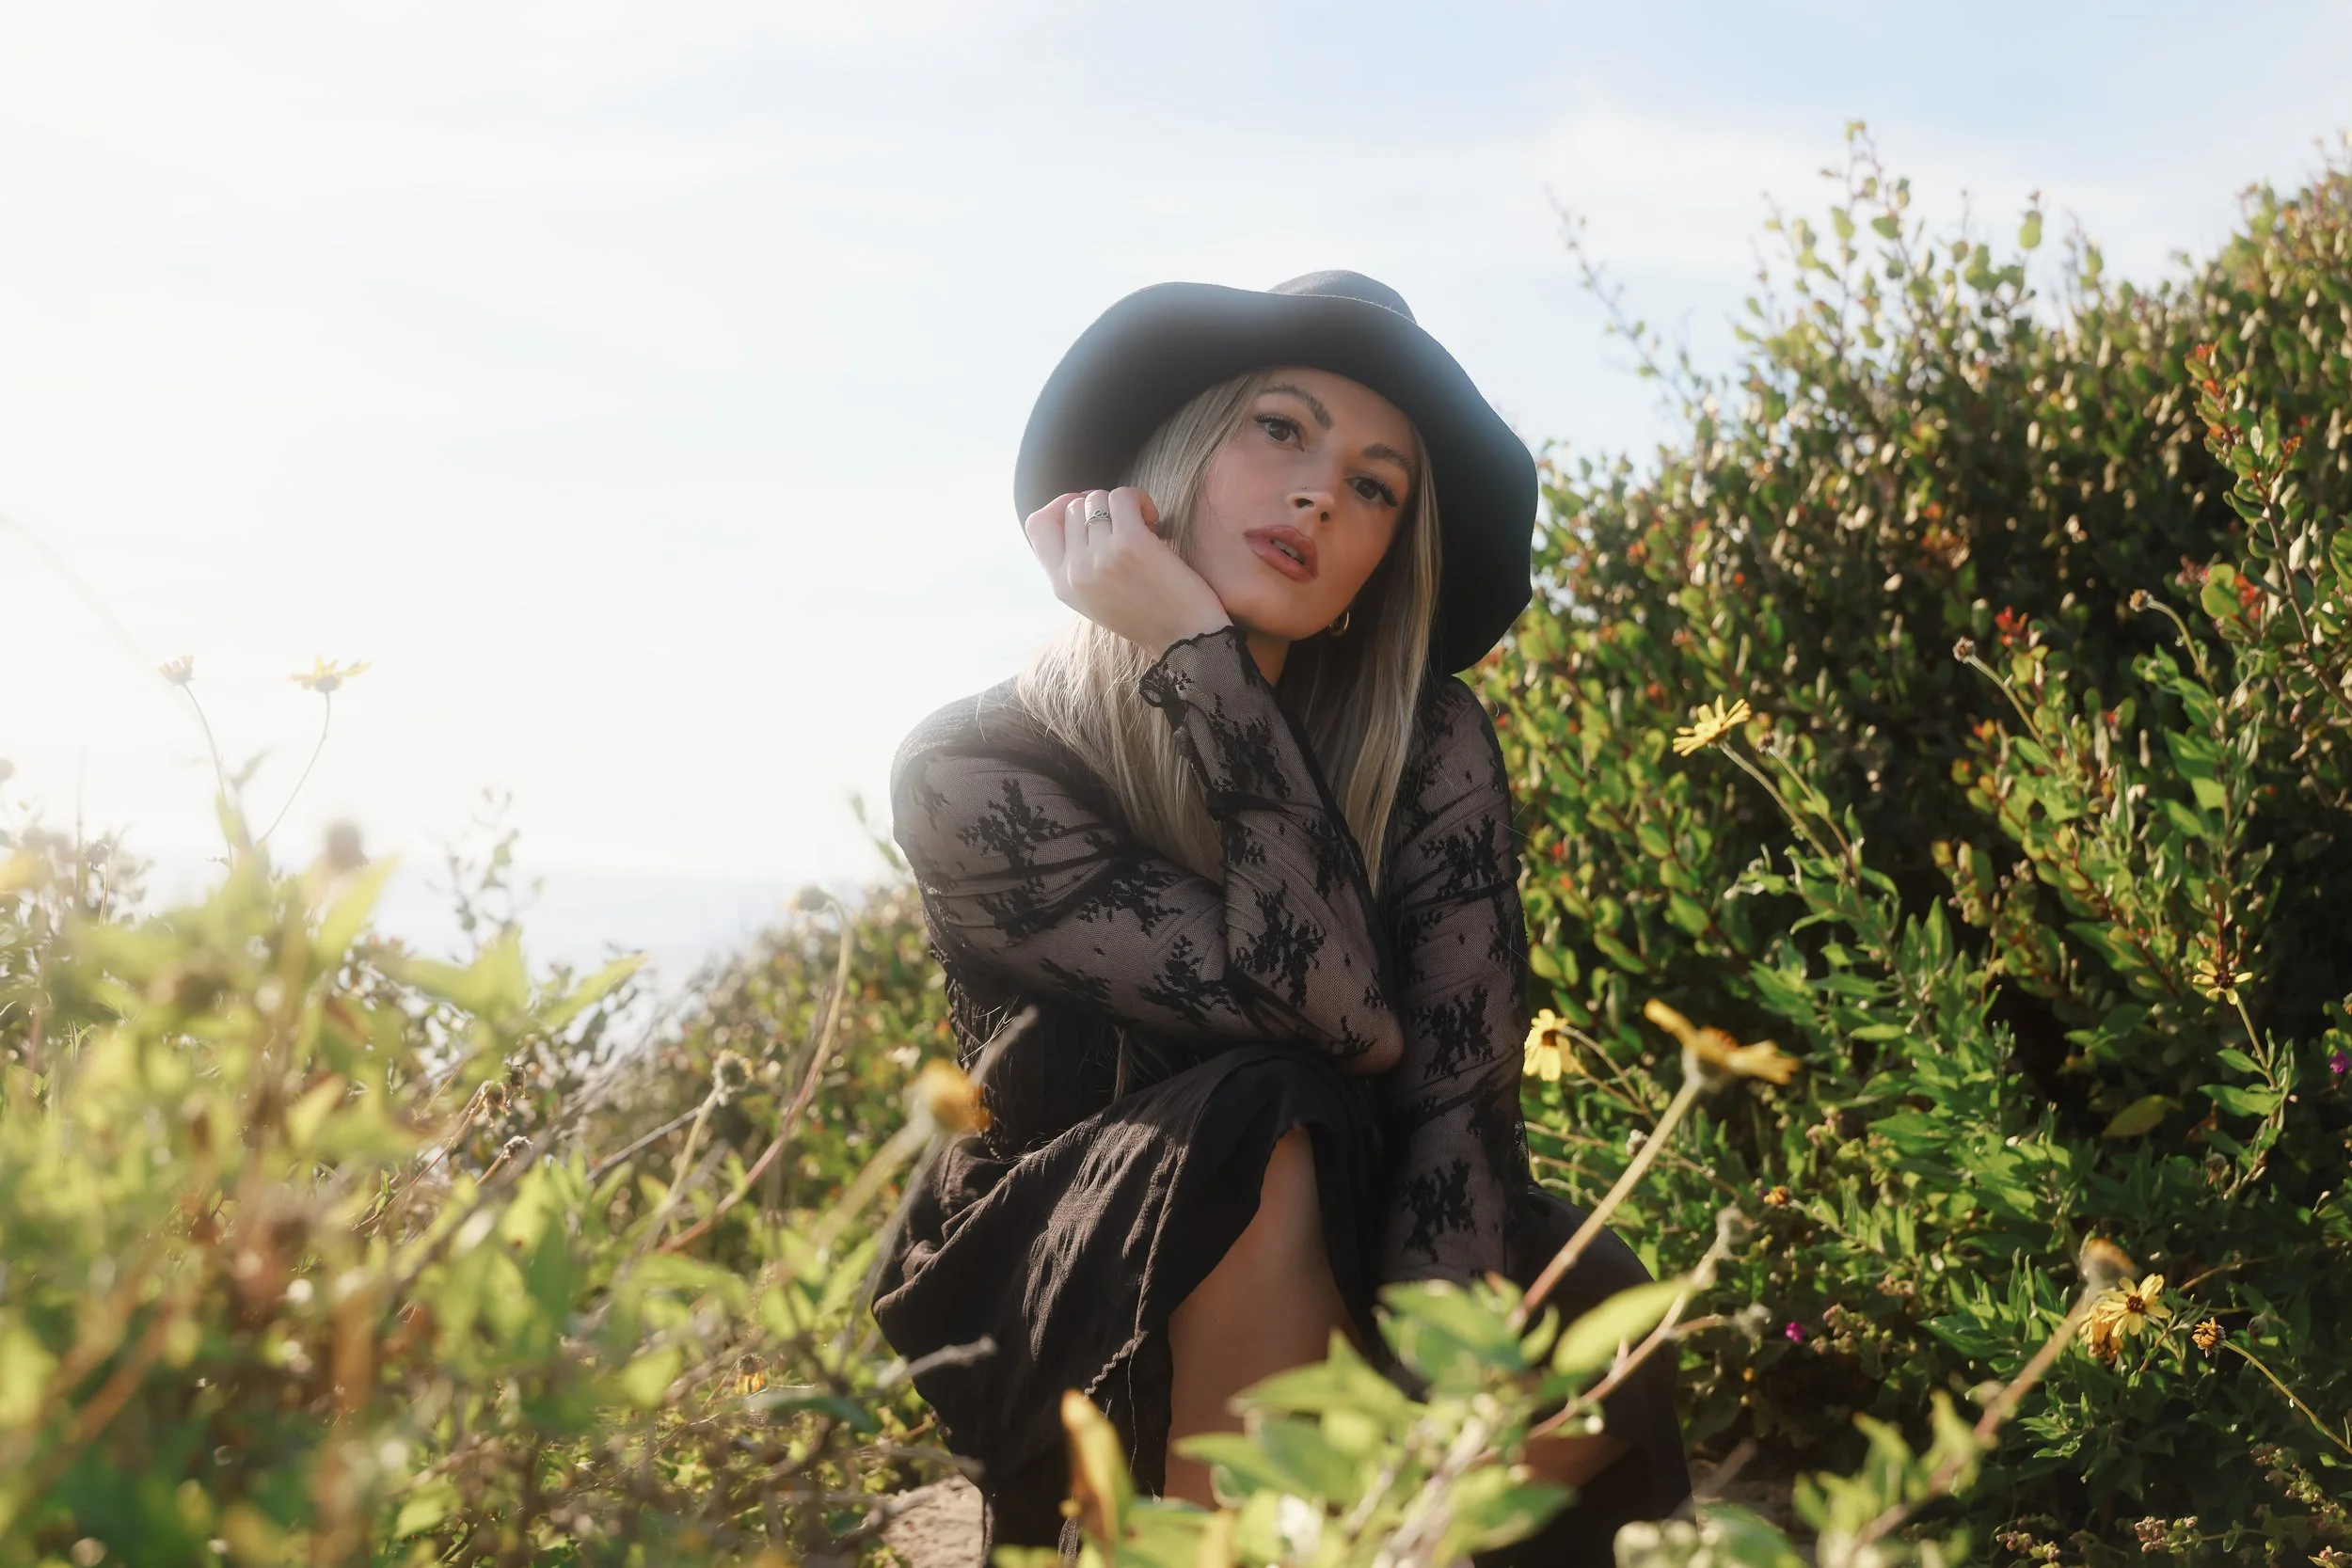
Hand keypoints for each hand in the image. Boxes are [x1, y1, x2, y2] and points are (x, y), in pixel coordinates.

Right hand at [1023, 487, 1231, 655]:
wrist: (1185, 640)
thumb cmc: (1148, 615)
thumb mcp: (1096, 597)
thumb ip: (1077, 564)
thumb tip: (1076, 508)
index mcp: (1062, 586)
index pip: (1037, 525)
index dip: (1060, 507)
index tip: (1090, 513)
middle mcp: (1074, 572)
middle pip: (1071, 508)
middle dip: (1100, 508)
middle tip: (1126, 527)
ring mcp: (1099, 557)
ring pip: (1096, 498)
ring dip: (1122, 505)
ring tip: (1143, 527)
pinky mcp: (1129, 544)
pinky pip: (1122, 496)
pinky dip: (1140, 500)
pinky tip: (1154, 521)